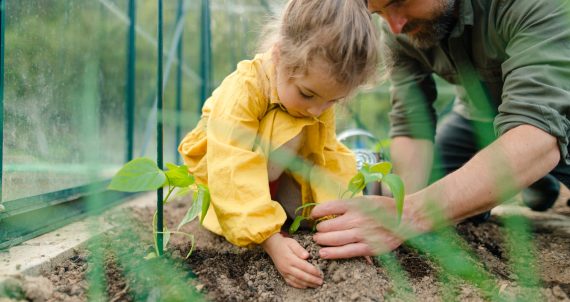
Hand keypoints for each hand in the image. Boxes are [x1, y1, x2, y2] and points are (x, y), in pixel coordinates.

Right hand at [261, 233, 322, 287]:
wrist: (272, 246)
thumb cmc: (284, 243)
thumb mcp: (292, 242)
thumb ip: (299, 249)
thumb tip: (307, 256)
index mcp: (290, 259)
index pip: (304, 266)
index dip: (313, 271)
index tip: (320, 273)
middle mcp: (287, 267)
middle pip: (301, 276)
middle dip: (312, 280)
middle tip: (321, 282)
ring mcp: (284, 272)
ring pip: (297, 281)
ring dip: (307, 284)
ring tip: (316, 285)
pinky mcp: (283, 275)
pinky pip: (291, 283)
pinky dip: (299, 286)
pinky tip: (305, 286)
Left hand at [311, 196, 429, 258]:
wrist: (406, 217)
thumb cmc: (384, 207)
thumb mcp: (364, 200)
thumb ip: (347, 205)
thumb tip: (327, 210)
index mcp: (355, 204)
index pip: (328, 207)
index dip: (316, 212)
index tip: (313, 215)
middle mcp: (357, 218)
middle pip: (328, 225)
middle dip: (319, 229)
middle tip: (318, 231)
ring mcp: (363, 234)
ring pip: (334, 239)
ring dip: (322, 240)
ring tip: (318, 241)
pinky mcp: (369, 247)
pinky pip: (346, 252)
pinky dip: (333, 253)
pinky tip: (324, 253)